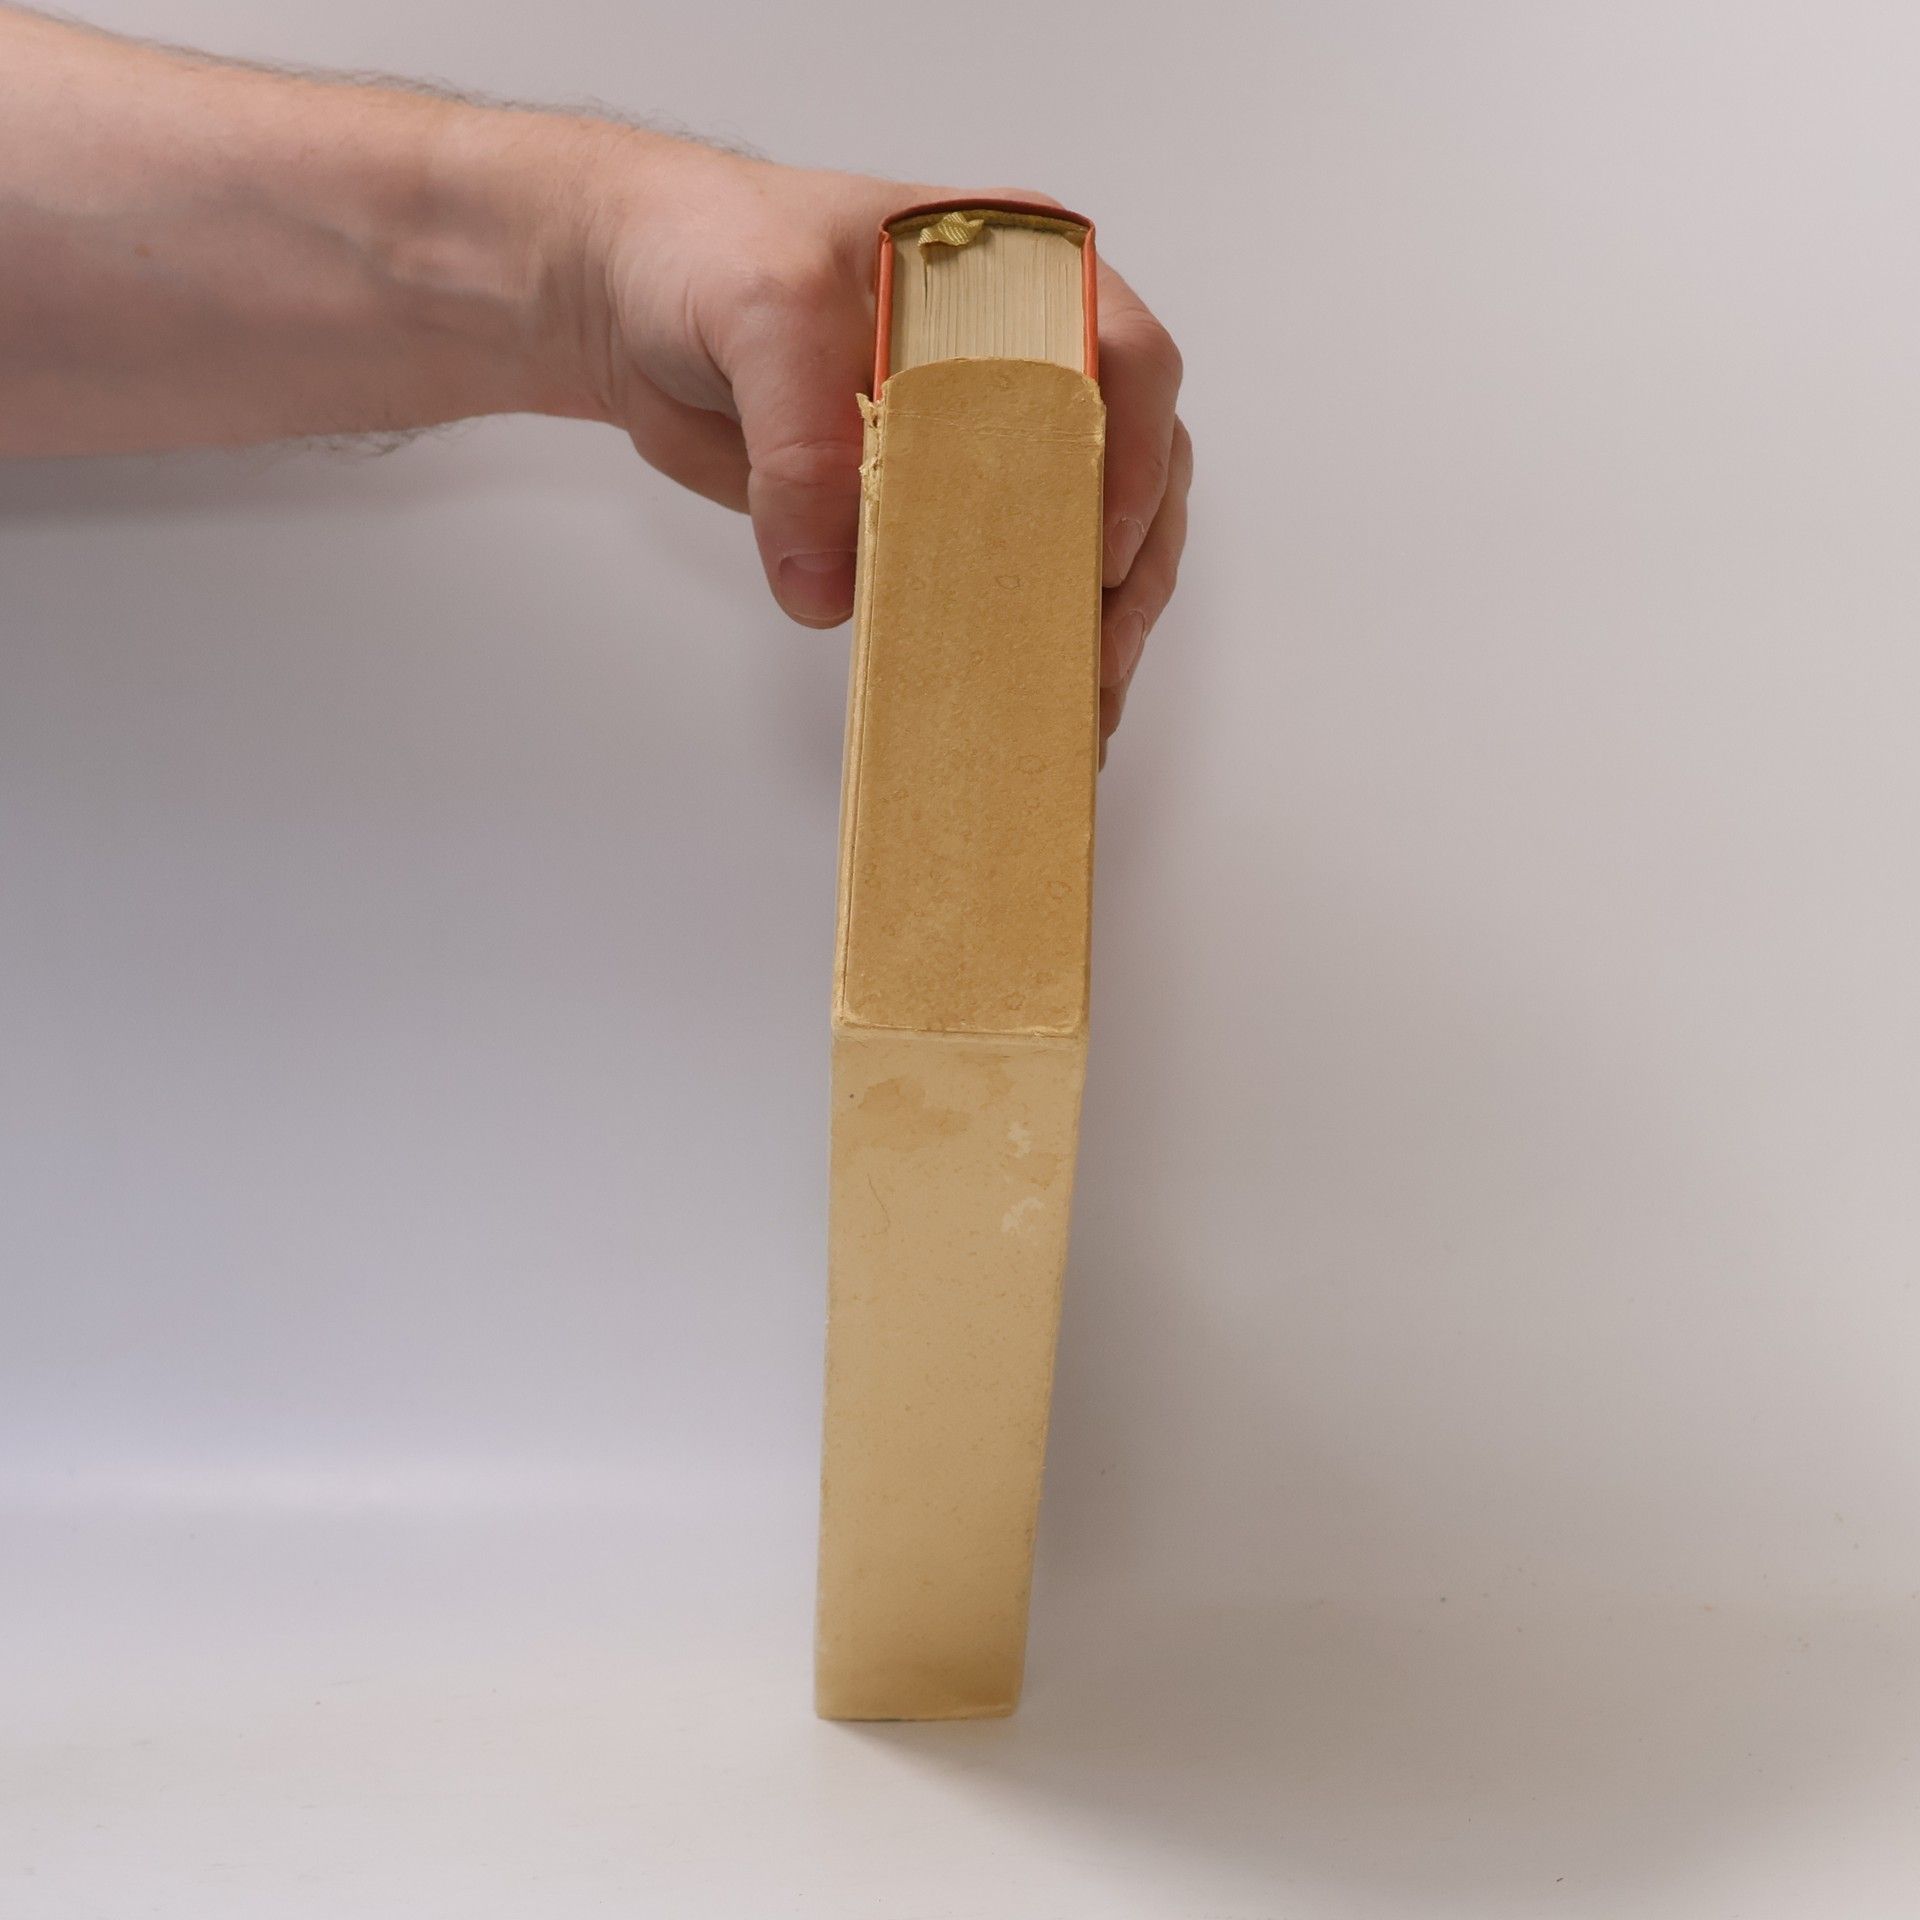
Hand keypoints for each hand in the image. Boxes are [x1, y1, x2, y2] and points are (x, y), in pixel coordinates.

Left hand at [565, 140, 1189, 755]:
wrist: (633, 302)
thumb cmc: (708, 252)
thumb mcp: (761, 314)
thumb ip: (802, 441)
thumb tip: (831, 588)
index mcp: (1025, 272)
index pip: (1124, 363)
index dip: (1131, 458)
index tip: (1095, 550)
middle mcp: (1033, 355)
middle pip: (1132, 466)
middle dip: (1128, 572)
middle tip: (1096, 659)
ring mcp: (994, 438)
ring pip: (1088, 533)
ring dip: (1093, 622)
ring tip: (1080, 705)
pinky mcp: (943, 509)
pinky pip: (1004, 578)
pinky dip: (1021, 638)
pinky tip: (1027, 697)